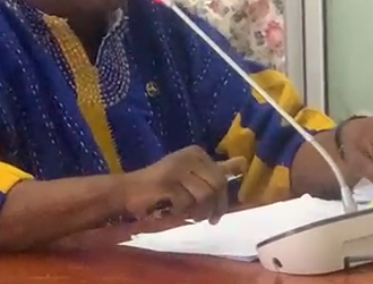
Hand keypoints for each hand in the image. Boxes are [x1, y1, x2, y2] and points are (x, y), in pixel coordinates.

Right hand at [121, 146, 246, 223]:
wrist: (129, 191)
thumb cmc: (162, 186)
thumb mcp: (193, 176)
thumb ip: (217, 171)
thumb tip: (244, 163)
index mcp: (197, 153)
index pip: (222, 177)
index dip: (222, 199)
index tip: (215, 213)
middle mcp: (188, 156)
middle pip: (216, 186)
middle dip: (214, 208)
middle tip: (208, 220)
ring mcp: (177, 167)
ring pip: (204, 195)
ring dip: (199, 212)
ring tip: (189, 215)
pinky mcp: (166, 181)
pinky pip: (186, 202)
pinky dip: (182, 212)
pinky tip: (174, 211)